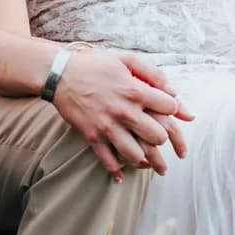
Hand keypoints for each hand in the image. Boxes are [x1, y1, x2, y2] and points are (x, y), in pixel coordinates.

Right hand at [49, 50, 193, 180]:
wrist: (60, 74)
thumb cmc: (96, 65)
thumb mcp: (127, 60)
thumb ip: (153, 74)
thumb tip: (175, 93)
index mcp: (135, 90)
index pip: (169, 107)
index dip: (174, 109)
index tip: (169, 110)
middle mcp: (124, 111)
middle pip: (158, 136)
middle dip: (163, 139)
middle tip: (160, 138)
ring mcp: (107, 126)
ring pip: (136, 155)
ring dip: (145, 160)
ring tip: (149, 160)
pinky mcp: (92, 136)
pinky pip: (108, 161)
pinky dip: (117, 171)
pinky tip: (123, 175)